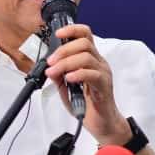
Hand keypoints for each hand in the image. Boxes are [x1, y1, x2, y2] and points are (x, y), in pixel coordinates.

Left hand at [44, 24, 131, 145]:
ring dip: (66, 63)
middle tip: (51, 62)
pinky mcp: (105, 85)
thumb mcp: (67, 88)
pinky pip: (92, 74)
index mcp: (91, 59)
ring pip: (86, 57)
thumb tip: (50, 67)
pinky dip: (78, 74)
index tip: (57, 34)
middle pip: (84, 43)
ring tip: (55, 72)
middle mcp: (99, 63)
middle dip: (63, 50)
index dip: (72, 30)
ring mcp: (103, 73)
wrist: (102, 124)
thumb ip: (59, 76)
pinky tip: (69, 79)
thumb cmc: (88, 105)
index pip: (85, 35)